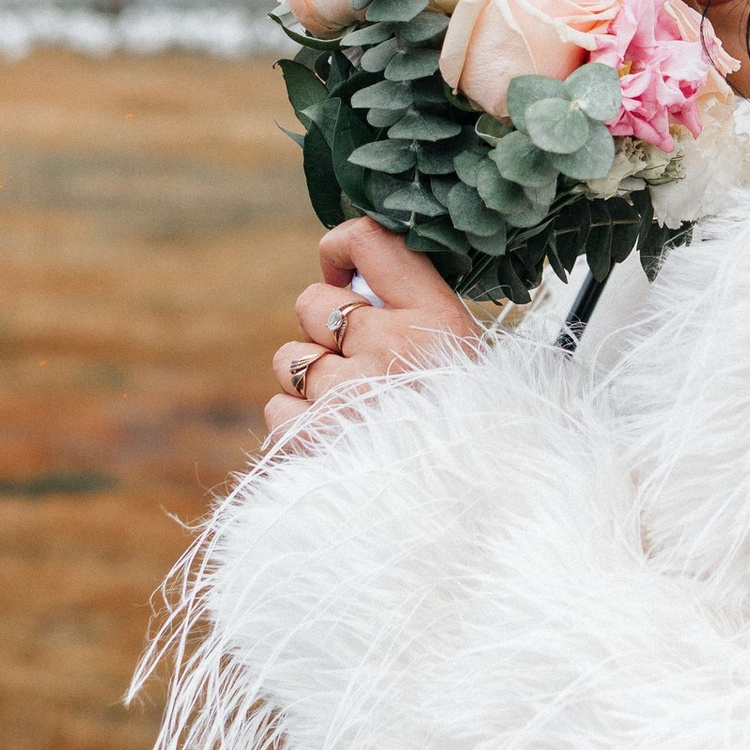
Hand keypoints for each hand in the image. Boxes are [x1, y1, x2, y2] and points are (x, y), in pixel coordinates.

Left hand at [266, 217, 480, 435]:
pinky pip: (277, 411)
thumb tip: (346, 283)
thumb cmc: (462, 428)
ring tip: (351, 411)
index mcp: (436, 318)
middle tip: (361, 366)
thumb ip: (408, 311)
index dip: (340, 248)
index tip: (342, 272)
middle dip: (325, 331)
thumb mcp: (459, 357)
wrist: (472, 509)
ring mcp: (349, 394)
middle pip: (312, 303)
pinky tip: (336, 442)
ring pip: (288, 359)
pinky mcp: (314, 439)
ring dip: (310, 382)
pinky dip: (297, 427)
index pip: (371, 241)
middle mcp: (391, 347)